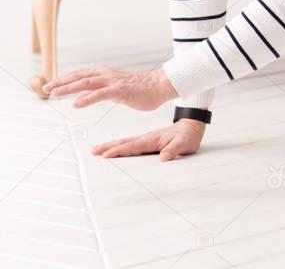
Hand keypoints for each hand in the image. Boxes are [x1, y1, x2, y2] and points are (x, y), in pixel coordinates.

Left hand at [42, 65, 175, 109]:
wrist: (159, 86)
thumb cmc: (139, 89)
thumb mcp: (116, 89)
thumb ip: (101, 90)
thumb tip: (87, 96)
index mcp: (104, 73)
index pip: (80, 75)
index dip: (65, 79)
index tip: (51, 85)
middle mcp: (106, 74)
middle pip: (79, 77)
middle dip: (61, 82)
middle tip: (45, 88)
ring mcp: (112, 81)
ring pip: (86, 83)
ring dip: (69, 88)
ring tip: (55, 93)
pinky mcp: (120, 90)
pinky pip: (100, 94)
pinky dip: (86, 98)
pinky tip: (76, 104)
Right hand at [92, 119, 206, 160]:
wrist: (190, 127)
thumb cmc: (187, 136)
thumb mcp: (184, 144)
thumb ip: (174, 150)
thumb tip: (164, 157)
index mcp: (152, 139)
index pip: (133, 146)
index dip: (120, 151)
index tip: (107, 154)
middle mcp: (146, 138)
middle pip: (124, 142)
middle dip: (108, 147)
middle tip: (94, 151)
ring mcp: (145, 139)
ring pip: (125, 142)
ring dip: (111, 146)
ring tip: (98, 150)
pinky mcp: (147, 141)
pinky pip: (130, 144)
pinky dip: (119, 146)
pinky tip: (114, 148)